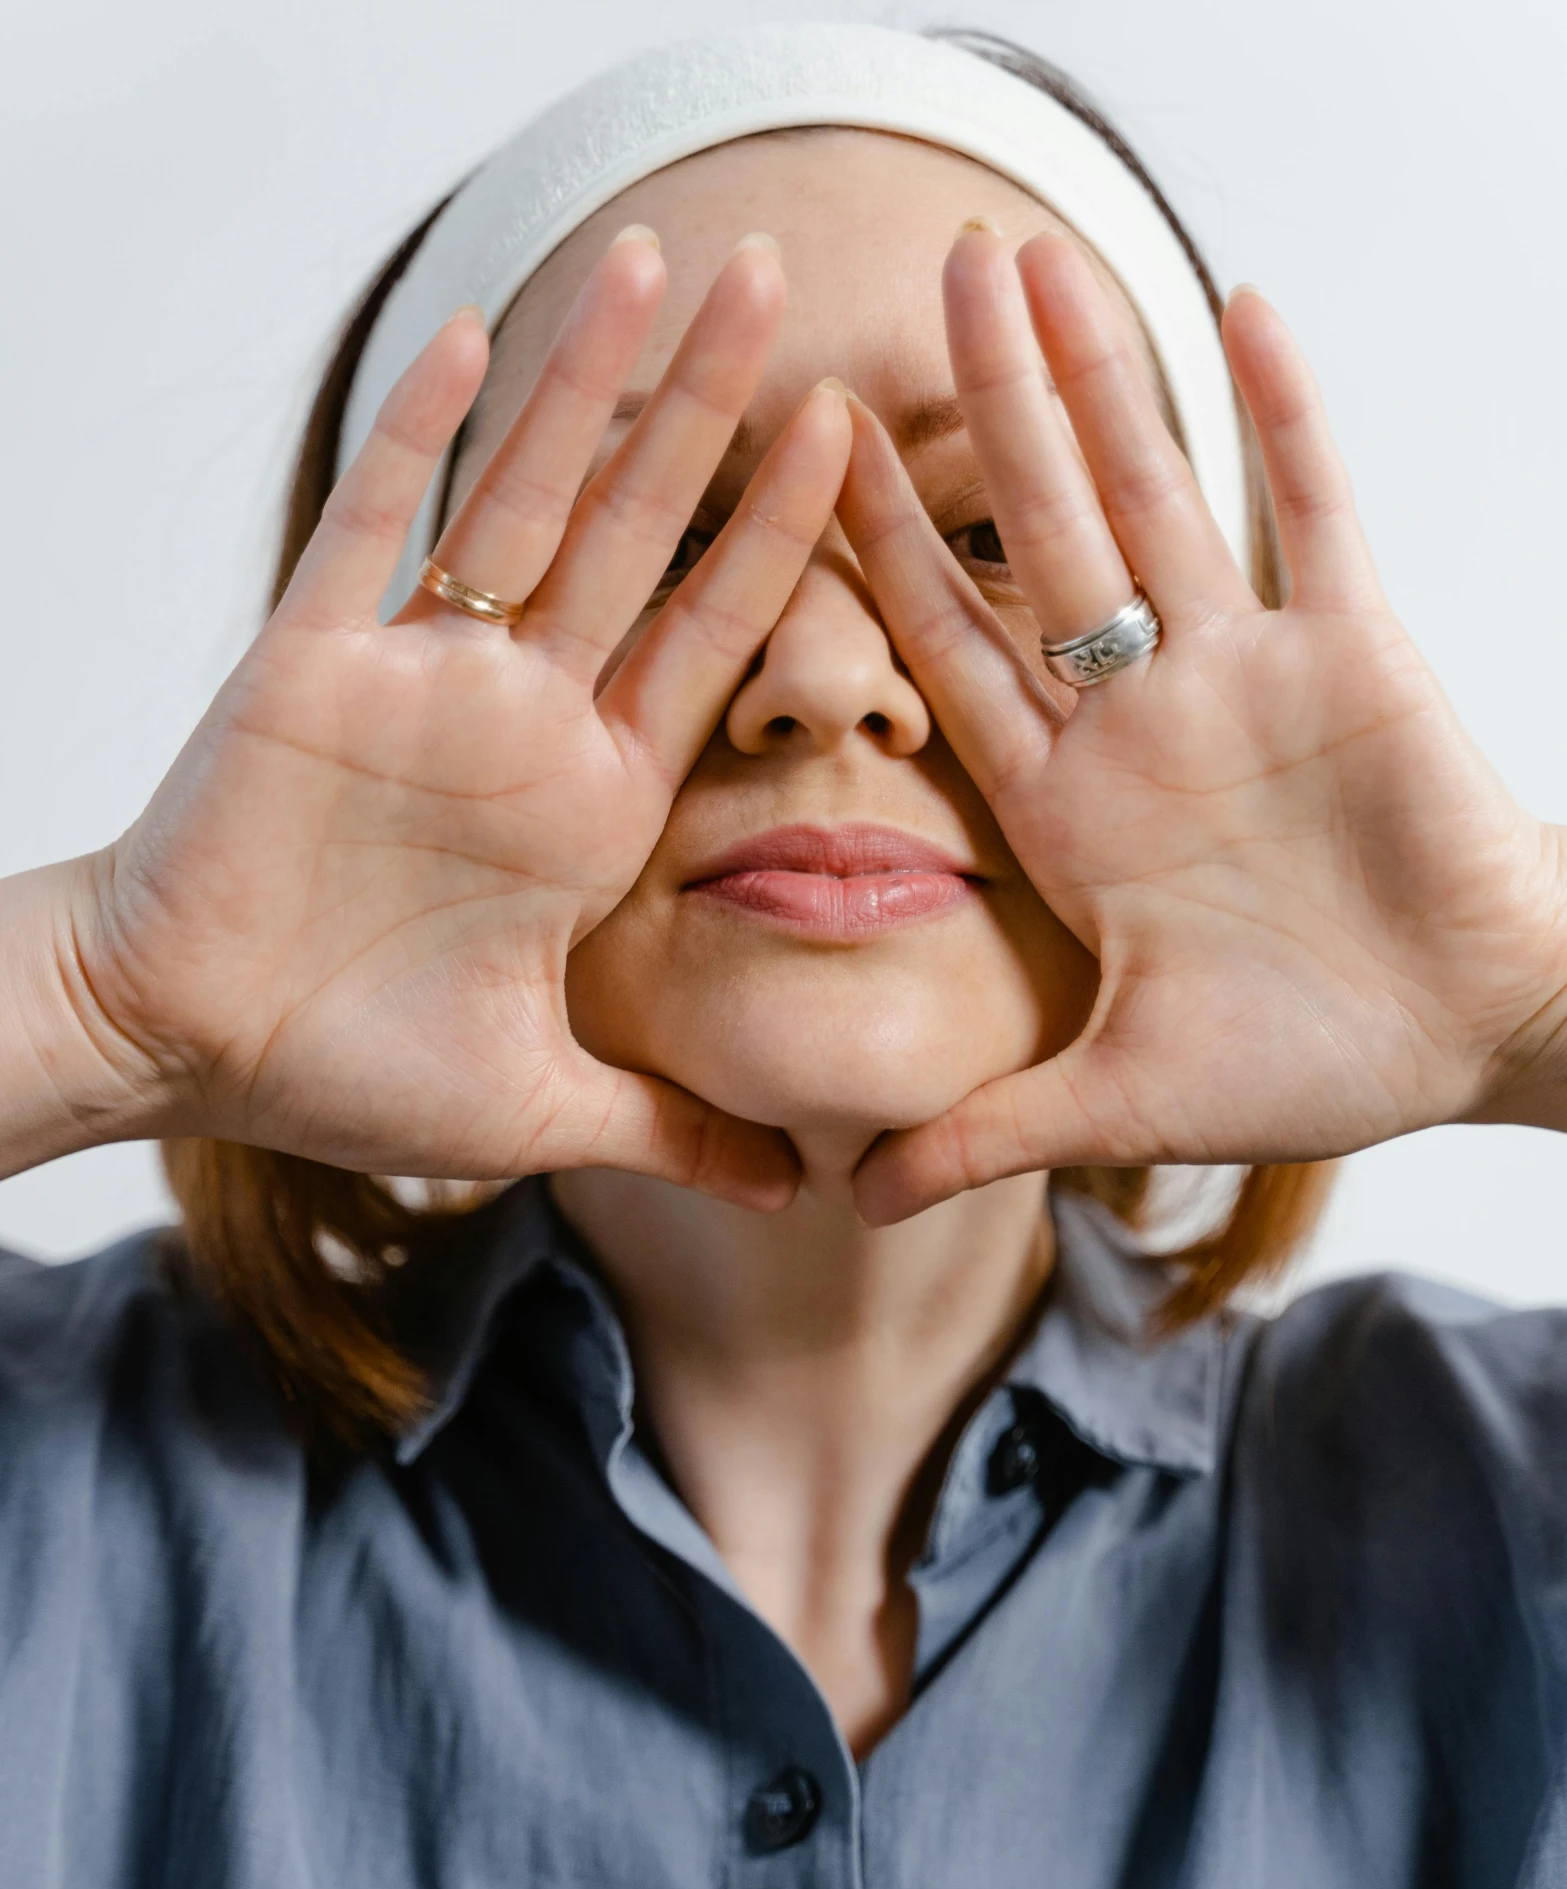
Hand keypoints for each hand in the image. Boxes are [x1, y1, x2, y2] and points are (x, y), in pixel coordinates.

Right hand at [40, 231, 849, 1204]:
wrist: (188, 1050)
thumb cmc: (344, 1073)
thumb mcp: (544, 1109)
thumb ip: (671, 1129)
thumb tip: (790, 1189)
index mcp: (590, 806)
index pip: (710, 642)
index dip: (785, 543)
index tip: (859, 443)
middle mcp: (520, 720)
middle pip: (639, 537)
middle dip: (708, 413)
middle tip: (780, 280)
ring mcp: (420, 680)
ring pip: (520, 498)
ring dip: (587, 381)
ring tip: (655, 257)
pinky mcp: (312, 662)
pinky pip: (373, 524)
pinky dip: (418, 429)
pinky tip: (476, 329)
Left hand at [838, 223, 1566, 1222]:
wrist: (1464, 1038)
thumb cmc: (1306, 1066)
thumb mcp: (1118, 1102)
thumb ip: (983, 1133)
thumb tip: (850, 1204)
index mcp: (1071, 810)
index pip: (954, 658)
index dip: (881, 561)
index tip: (801, 464)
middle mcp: (1143, 721)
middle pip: (1042, 539)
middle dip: (981, 412)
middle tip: (920, 276)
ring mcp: (1247, 676)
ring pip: (1158, 499)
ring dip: (1100, 381)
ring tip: (1035, 258)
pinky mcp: (1357, 657)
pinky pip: (1316, 513)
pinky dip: (1285, 417)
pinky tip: (1239, 307)